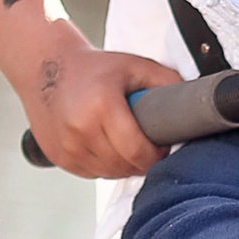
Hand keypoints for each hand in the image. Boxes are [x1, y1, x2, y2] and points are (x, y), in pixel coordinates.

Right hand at [25, 39, 180, 175]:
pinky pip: (92, 173)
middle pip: (125, 166)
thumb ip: (168, 83)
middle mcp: (80, 129)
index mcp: (101, 106)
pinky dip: (104, 165)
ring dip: (123, 165)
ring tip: (126, 141)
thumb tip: (194, 104)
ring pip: (109, 173)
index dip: (157, 155)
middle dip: (142, 160)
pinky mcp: (58, 156)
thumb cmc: (93, 67)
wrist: (44, 65)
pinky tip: (105, 144)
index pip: (139, 153)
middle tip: (148, 144)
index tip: (162, 145)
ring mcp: (66, 146)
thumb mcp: (135, 66)